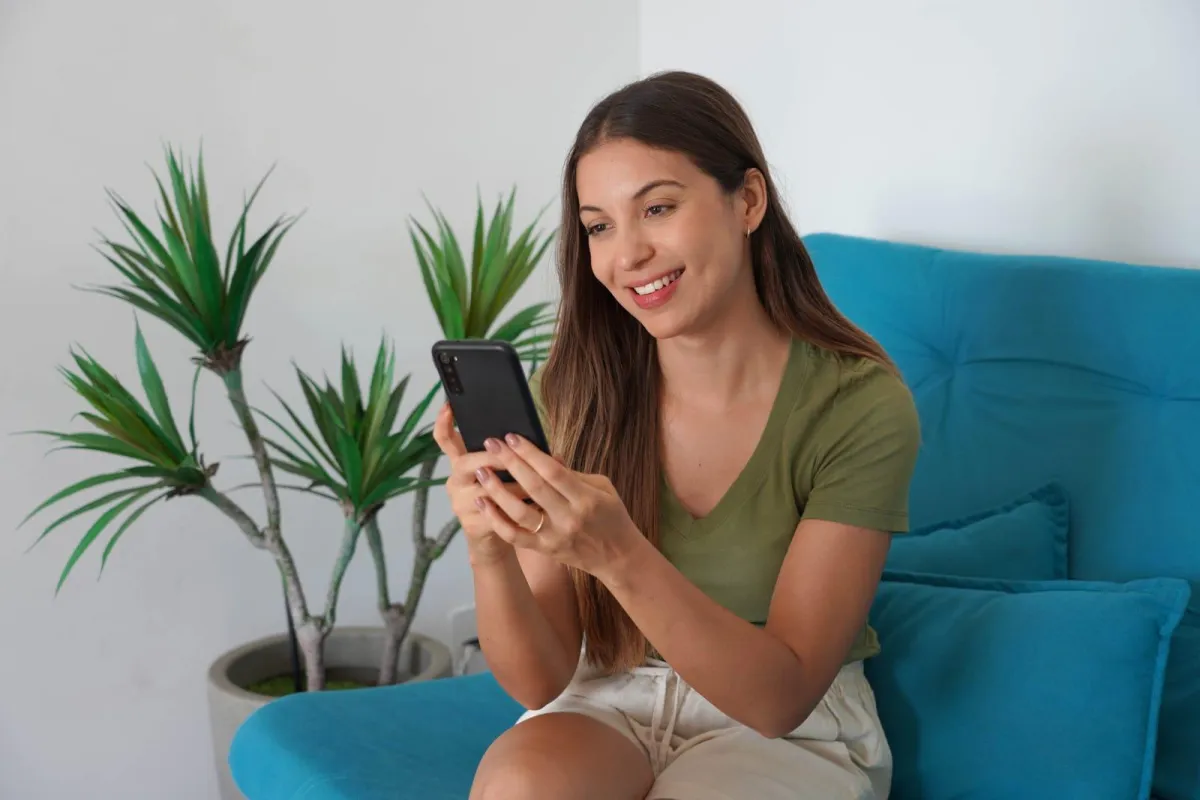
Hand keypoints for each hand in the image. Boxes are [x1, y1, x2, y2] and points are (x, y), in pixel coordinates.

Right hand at [432, 404, 528, 565]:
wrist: (497, 538)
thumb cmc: (508, 497)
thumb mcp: (506, 473)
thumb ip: (512, 456)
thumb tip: (538, 442)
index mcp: (462, 464)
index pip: (445, 440)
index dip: (443, 422)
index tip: (449, 405)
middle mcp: (456, 481)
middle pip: (466, 463)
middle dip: (493, 457)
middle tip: (511, 454)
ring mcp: (460, 503)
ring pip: (487, 489)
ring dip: (514, 485)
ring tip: (535, 484)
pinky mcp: (471, 524)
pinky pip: (496, 512)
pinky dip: (517, 507)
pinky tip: (533, 505)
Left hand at [472, 433, 647, 582]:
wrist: (618, 558)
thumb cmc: (612, 516)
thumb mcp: (603, 488)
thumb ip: (573, 474)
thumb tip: (546, 456)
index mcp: (586, 498)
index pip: (553, 471)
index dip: (530, 452)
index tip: (512, 436)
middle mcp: (568, 517)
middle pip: (533, 487)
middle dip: (510, 462)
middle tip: (491, 443)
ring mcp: (554, 536)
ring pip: (519, 513)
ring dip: (497, 491)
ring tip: (481, 472)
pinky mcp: (544, 549)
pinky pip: (515, 536)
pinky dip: (496, 520)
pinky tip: (483, 503)